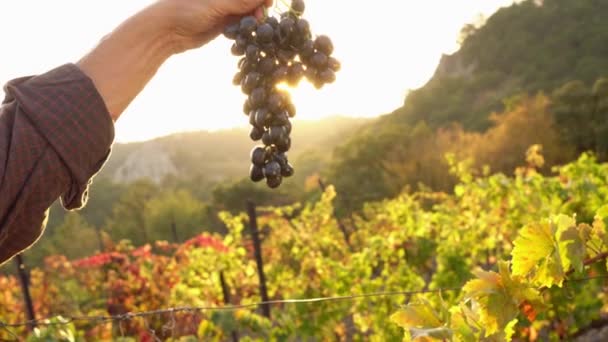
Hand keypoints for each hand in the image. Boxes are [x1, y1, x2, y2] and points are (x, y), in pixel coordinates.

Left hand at [158, 0, 273, 52]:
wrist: (167, 31)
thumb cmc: (186, 10)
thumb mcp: (217, 4)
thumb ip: (240, 1)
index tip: (269, 2)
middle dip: (259, 6)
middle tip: (261, 17)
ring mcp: (224, 8)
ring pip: (247, 11)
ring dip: (254, 18)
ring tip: (256, 24)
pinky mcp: (222, 23)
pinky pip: (241, 23)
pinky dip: (247, 27)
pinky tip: (249, 31)